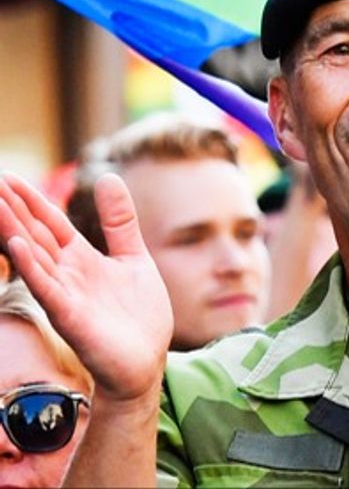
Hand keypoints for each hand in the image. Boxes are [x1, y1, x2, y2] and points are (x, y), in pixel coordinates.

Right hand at [0, 172, 171, 400]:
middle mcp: (68, 273)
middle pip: (36, 235)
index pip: (50, 222)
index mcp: (82, 258)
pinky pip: (48, 288)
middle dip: (13, 210)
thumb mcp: (133, 257)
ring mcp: (67, 294)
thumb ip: (119, 222)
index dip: (31, 200)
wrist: (147, 361)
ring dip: (14, 232)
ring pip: (35, 257)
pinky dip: (33, 268)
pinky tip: (19, 246)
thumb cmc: (138, 315)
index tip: (8, 176)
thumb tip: (109, 177)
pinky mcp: (71, 316)